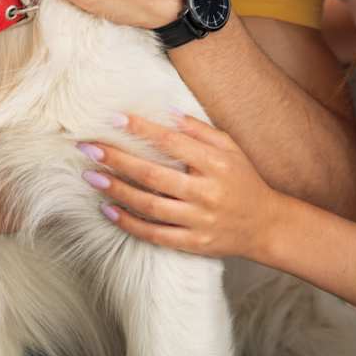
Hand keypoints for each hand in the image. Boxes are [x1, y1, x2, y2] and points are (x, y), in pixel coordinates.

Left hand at [77, 112, 283, 260]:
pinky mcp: (194, 243)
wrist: (266, 226)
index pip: (172, 142)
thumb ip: (198, 129)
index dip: (142, 130)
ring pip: (150, 206)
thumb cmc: (243, 179)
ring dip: (117, 190)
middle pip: (154, 175)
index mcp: (215, 164)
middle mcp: (206, 192)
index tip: (115, 119)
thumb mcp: (229, 147)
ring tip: (91, 176)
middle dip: (118, 160)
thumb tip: (166, 112)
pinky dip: (129, 223)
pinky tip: (108, 209)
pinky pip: (155, 235)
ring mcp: (199, 220)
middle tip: (89, 148)